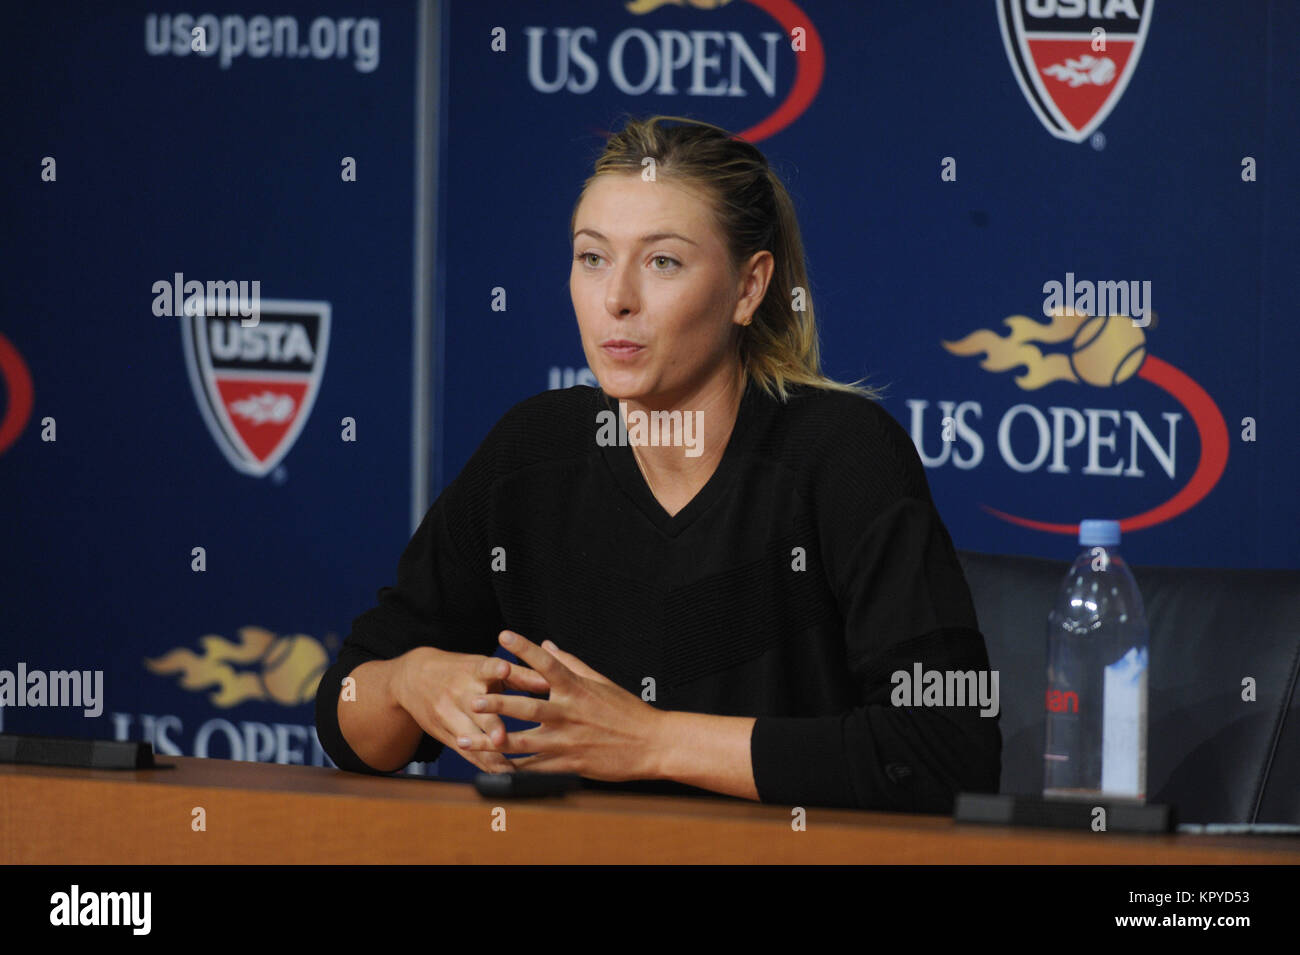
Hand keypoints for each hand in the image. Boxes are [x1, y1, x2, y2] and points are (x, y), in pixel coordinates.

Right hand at [390, 645, 550, 773]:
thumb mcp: (484, 666)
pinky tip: (502, 775)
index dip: (495, 669)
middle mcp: (460, 693)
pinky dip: (484, 764)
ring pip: (470, 738)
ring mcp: (449, 716)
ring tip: (509, 769)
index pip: (484, 667)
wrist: (414, 679)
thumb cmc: (460, 671)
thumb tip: (550, 681)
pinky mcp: (445, 735)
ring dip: (488, 754)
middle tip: (503, 739)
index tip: (505, 668)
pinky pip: (467, 753)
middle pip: (477, 711)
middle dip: (489, 726)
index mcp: (473, 671)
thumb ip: (518, 675)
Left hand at [460, 630, 667, 781]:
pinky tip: (491, 769)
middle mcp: (568, 714)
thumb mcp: (600, 681)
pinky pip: (534, 768)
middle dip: (496, 704)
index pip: (547, 663)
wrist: (652, 745)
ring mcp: (567, 742)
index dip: (525, 648)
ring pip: (522, 742)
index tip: (504, 636)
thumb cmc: (627, 711)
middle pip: (525, 707)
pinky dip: (512, 769)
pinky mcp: (568, 765)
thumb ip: (571, 662)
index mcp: (577, 689)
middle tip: (472, 699)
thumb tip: (548, 643)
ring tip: (466, 741)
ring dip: (491, 742)